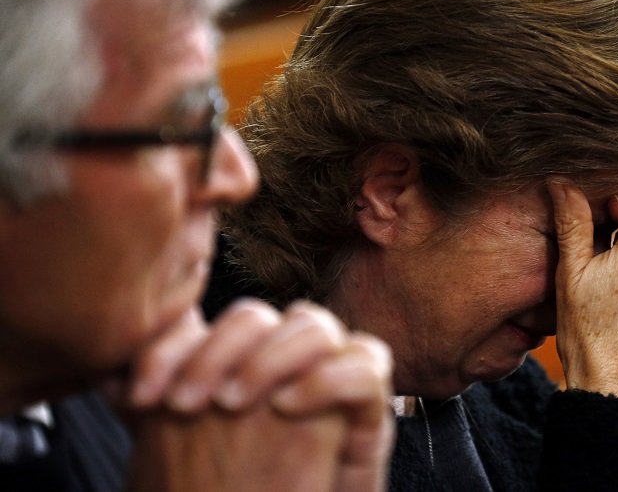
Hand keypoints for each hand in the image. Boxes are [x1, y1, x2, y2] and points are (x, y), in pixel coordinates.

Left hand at [116, 299, 394, 491]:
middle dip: (217, 349)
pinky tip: (289, 405)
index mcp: (240, 362)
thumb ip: (154, 402)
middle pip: (260, 316)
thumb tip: (103, 368)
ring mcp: (329, 377)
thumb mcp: (180, 445)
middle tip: (188, 403)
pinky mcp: (368, 408)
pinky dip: (328, 376)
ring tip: (235, 403)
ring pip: (314, 324)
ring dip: (269, 356)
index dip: (174, 344)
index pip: (202, 321)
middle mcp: (284, 361)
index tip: (141, 396)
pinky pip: (368, 365)